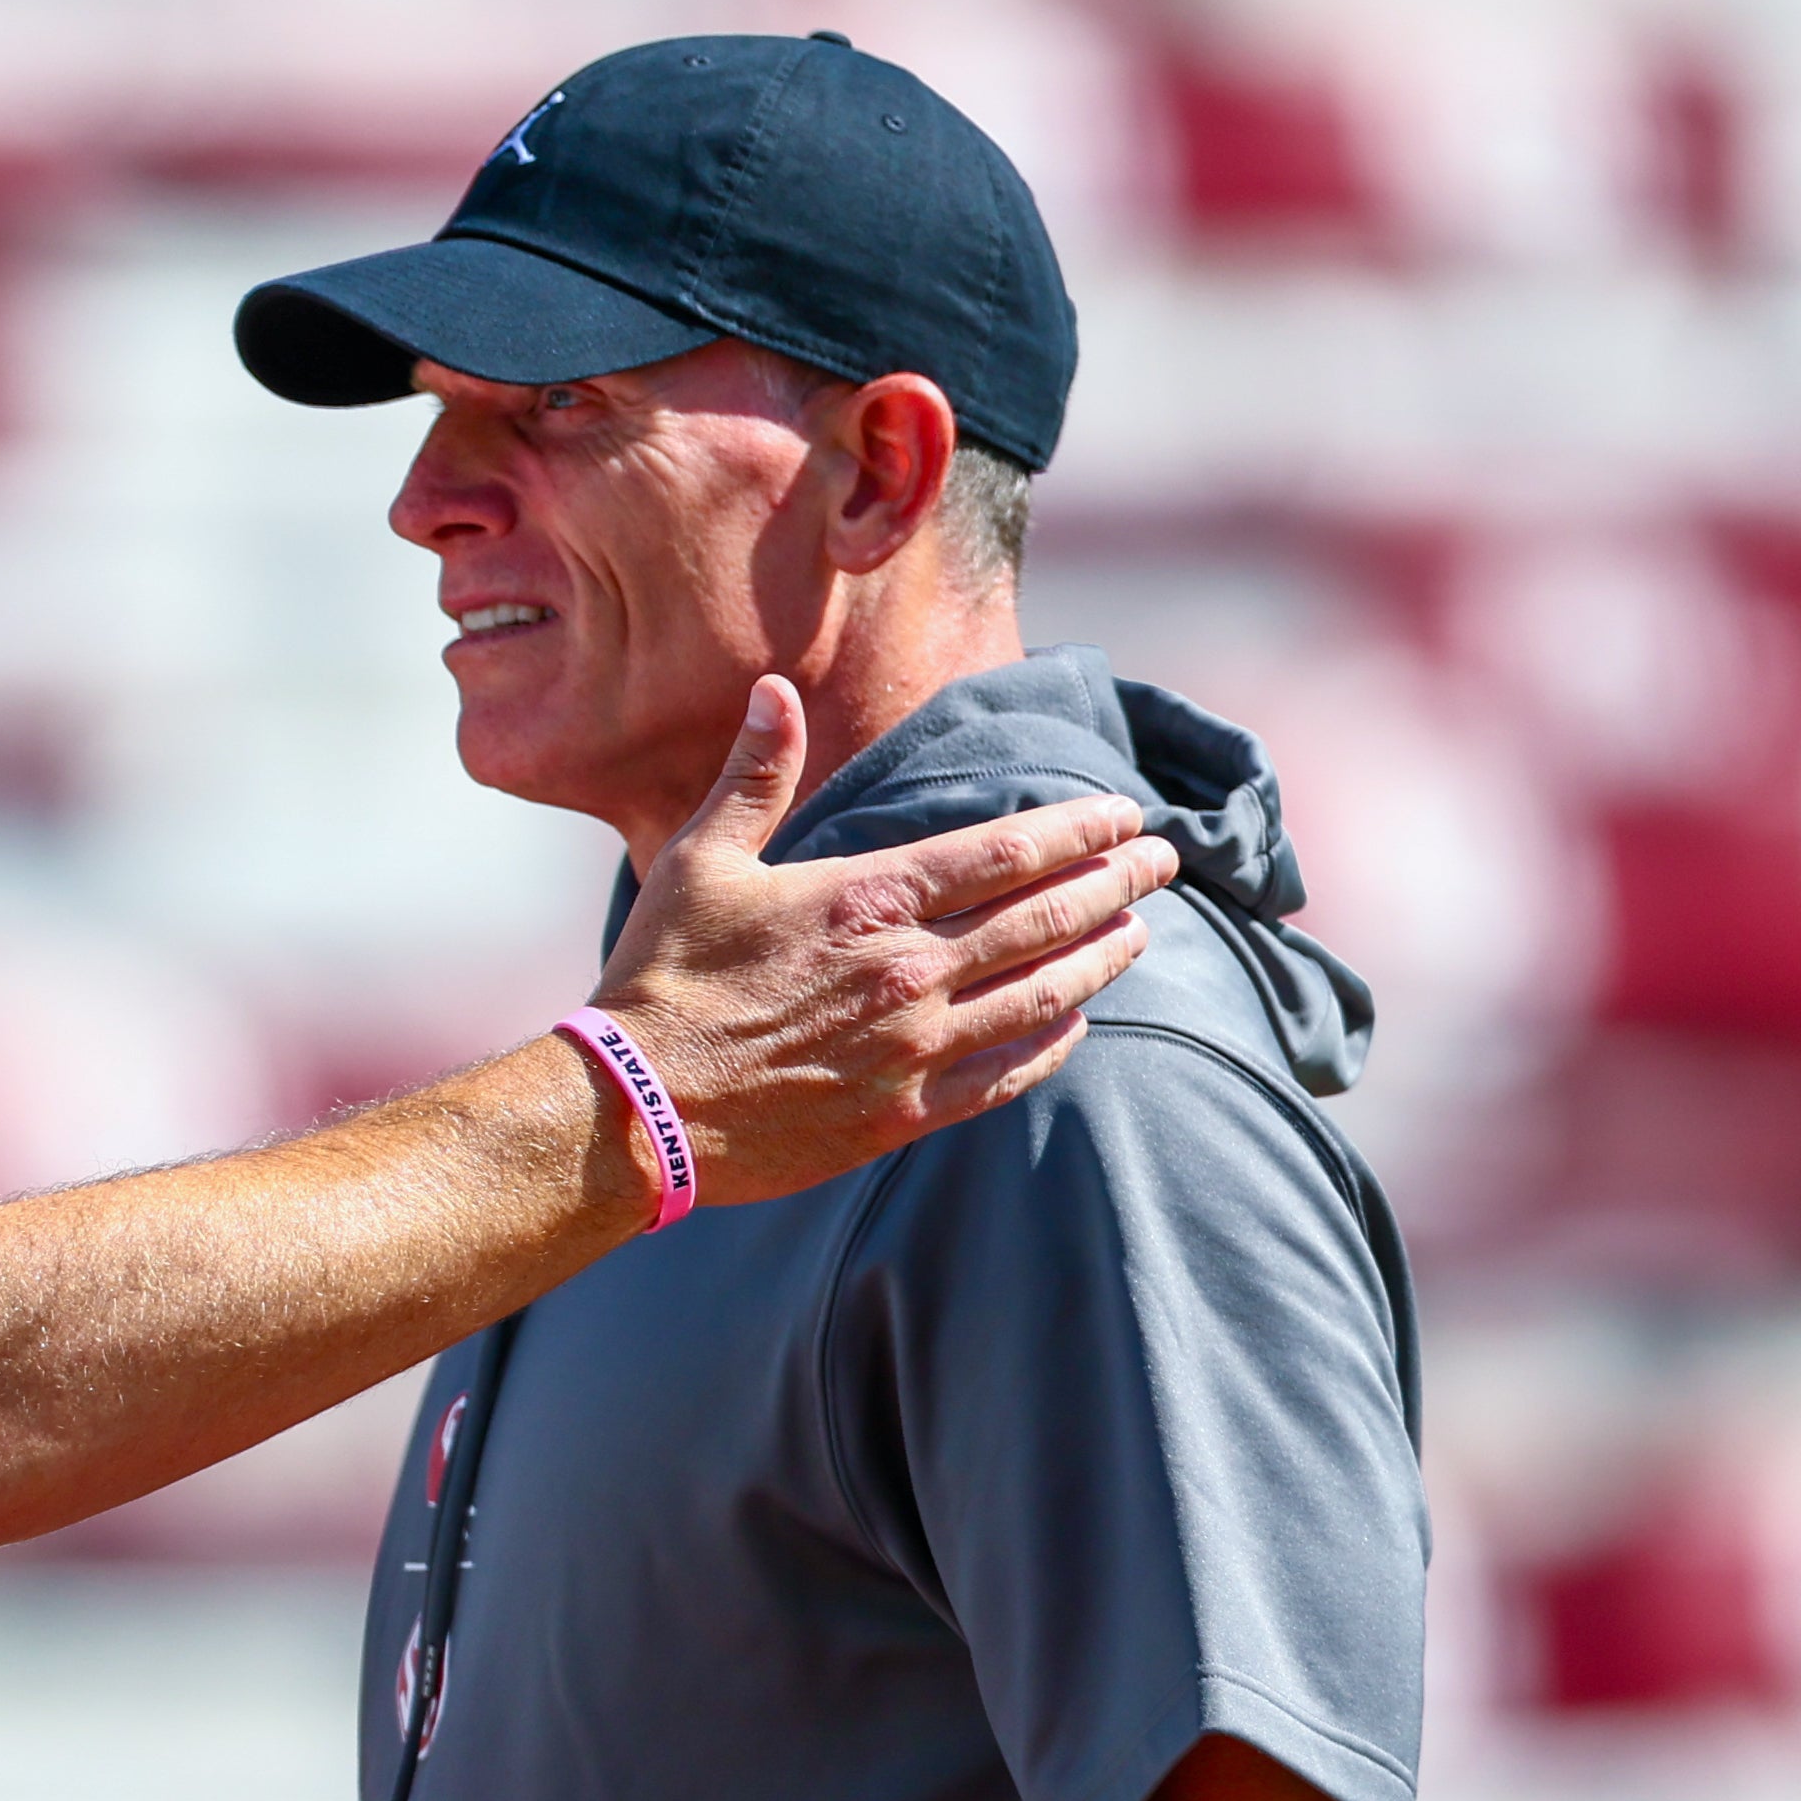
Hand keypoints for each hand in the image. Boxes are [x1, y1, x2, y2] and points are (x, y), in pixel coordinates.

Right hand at [592, 676, 1173, 1208]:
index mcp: (869, 899)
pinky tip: (1080, 1022)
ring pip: (1044, 992)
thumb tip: (774, 689)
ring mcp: (917, 1045)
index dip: (1077, 829)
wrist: (636, 1107)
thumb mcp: (701, 860)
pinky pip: (1009, 1073)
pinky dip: (1056, 1042)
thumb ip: (754, 775)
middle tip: (1163, 861)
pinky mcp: (906, 1111)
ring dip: (1102, 956)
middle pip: (1046, 916)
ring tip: (1140, 932)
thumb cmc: (663, 977)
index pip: (1007, 851)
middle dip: (1115, 882)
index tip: (1123, 814)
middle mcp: (911, 970)